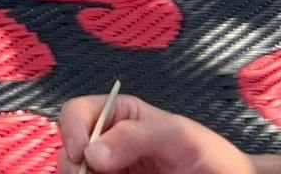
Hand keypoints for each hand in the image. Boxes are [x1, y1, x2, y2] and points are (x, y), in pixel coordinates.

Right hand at [58, 93, 254, 173]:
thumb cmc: (211, 157)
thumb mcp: (178, 136)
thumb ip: (136, 135)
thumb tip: (92, 153)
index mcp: (121, 116)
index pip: (77, 112)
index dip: (73, 129)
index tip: (82, 155)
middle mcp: (110, 143)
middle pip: (69, 148)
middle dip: (72, 162)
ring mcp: (113, 171)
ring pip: (76, 171)